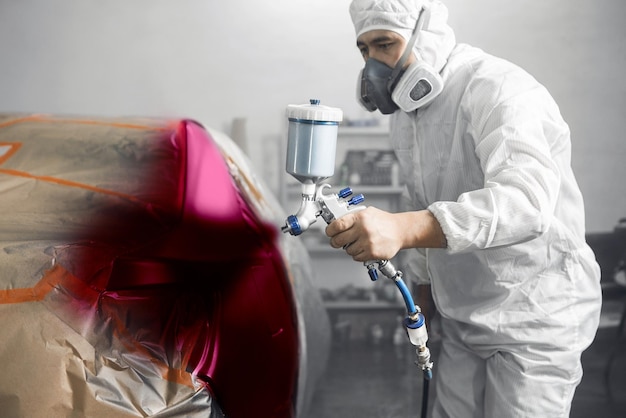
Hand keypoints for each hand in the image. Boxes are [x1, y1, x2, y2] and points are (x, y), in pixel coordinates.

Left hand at [325, 208, 446, 261]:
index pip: (337, 225)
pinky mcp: (372, 253)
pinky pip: (356, 257)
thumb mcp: (367, 212)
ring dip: (349, 248)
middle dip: (335, 242)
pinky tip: (364, 248)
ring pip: (347, 250)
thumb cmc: (384, 221)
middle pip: (338, 240)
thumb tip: (336, 222)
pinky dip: (358, 254)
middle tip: (337, 241)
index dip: (330, 230)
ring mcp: (368, 242)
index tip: (329, 232)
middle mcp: (363, 230)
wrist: (400, 231)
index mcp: (360, 218)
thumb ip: (352, 217)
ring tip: (358, 243)